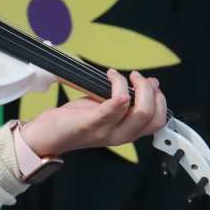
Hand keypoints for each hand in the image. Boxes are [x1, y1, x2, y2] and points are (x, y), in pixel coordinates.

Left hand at [19, 69, 167, 156]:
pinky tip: (111, 78)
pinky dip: (118, 94)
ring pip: (137, 110)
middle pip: (150, 114)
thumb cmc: (76, 121)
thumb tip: (150, 84)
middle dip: (148, 89)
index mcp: (127, 133)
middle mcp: (120, 135)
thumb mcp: (107, 110)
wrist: (49, 135)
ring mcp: (106, 131)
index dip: (160, 100)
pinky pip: (110, 110)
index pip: (158, 121)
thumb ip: (127, 101)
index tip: (151, 84)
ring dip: (130, 84)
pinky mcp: (90, 124)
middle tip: (136, 77)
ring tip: (116, 74)